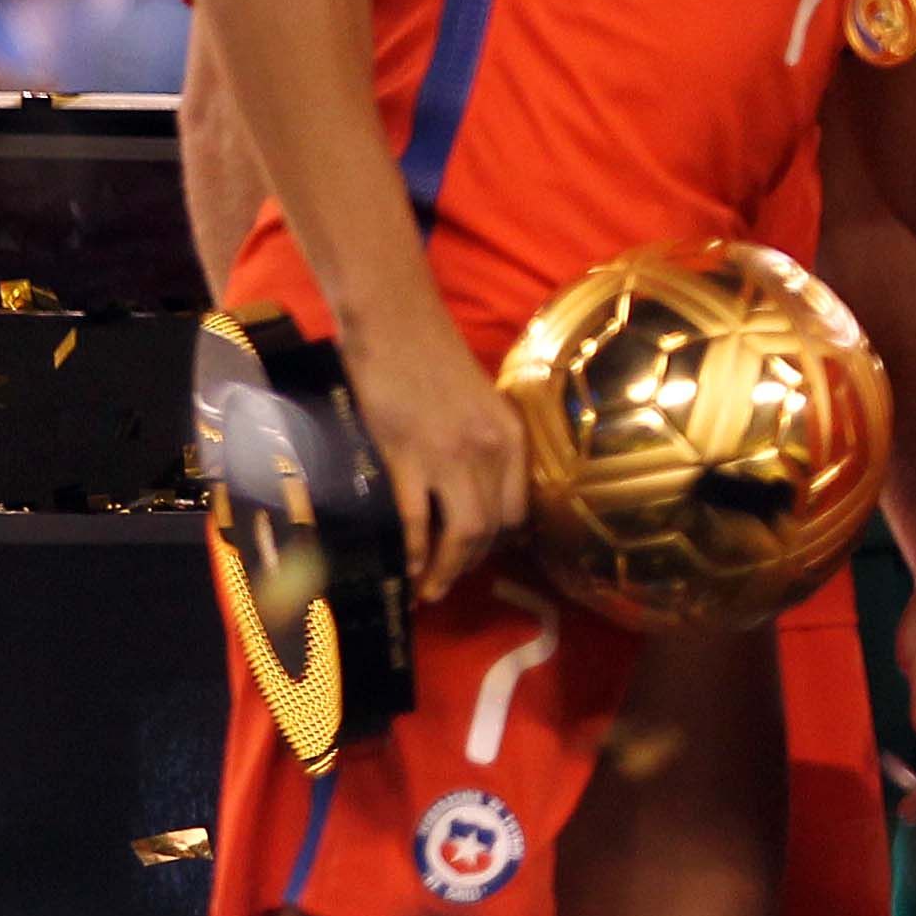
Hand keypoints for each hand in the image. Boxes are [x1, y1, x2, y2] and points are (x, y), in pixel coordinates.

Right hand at [354, 313, 533, 604]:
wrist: (397, 325)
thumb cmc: (433, 360)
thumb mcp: (479, 404)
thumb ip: (484, 444)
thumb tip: (475, 491)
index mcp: (511, 435)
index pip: (519, 509)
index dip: (500, 543)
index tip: (481, 559)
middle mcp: (491, 449)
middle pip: (493, 528)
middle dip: (470, 564)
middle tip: (448, 583)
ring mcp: (450, 455)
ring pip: (463, 533)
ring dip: (446, 569)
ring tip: (430, 590)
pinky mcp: (407, 456)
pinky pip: (418, 519)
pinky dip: (414, 550)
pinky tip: (406, 567)